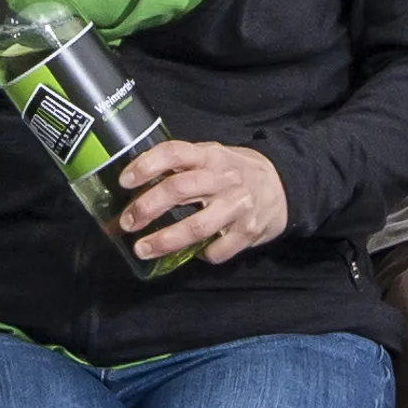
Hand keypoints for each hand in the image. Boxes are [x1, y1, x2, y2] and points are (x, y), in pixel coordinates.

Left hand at [112, 136, 291, 272]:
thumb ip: (184, 165)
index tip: (124, 181)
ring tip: (142, 249)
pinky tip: (191, 254)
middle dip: (147, 207)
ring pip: (197, 226)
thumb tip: (138, 180)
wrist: (283, 186)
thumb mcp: (213, 157)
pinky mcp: (248, 232)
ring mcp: (238, 206)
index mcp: (211, 155)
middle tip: (127, 222)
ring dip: (165, 240)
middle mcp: (224, 178)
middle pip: (180, 189)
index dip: (147, 165)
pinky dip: (201, 255)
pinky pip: (218, 250)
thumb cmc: (235, 172)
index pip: (175, 153)